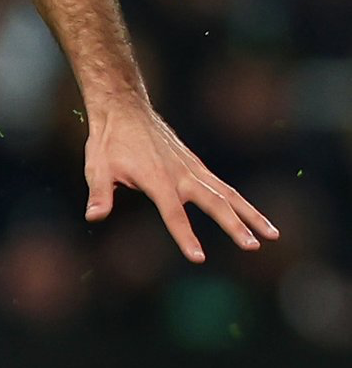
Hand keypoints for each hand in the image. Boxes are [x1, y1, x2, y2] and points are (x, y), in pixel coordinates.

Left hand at [83, 101, 278, 262]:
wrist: (125, 109)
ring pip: (228, 194)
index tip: (198, 257)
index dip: (185, 236)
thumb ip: (100, 194)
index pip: (174, 214)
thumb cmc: (109, 142)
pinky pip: (223, 186)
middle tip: (254, 246)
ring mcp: (192, 168)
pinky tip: (255, 217)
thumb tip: (94, 216)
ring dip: (251, 214)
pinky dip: (241, 202)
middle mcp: (181, 174)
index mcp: (157, 179)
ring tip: (272, 235)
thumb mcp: (97, 168)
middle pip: (215, 203)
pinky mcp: (196, 165)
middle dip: (235, 226)